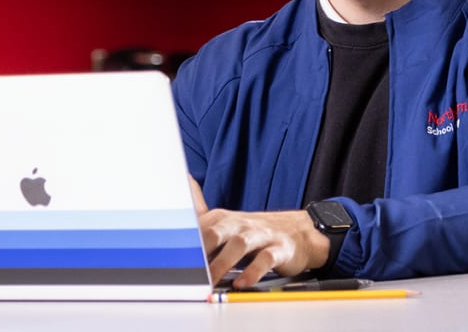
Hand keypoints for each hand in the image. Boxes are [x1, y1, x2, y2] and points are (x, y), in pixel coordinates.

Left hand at [187, 176, 330, 287]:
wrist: (300, 233)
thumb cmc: (255, 232)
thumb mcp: (225, 222)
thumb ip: (198, 212)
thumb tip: (178, 185)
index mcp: (222, 219)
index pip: (197, 228)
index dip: (182, 244)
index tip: (167, 258)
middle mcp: (240, 224)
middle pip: (216, 231)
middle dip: (200, 250)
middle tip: (186, 271)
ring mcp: (260, 236)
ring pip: (240, 244)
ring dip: (223, 263)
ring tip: (211, 281)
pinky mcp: (279, 249)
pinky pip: (266, 259)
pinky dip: (253, 271)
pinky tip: (242, 283)